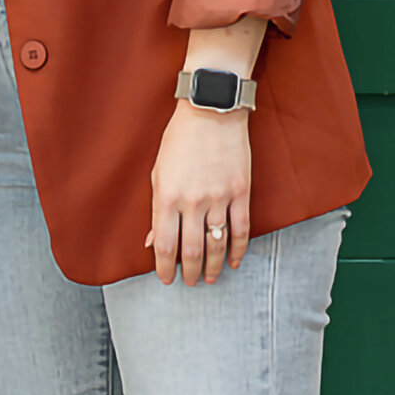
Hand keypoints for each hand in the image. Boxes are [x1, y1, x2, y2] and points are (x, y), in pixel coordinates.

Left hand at [148, 103, 251, 285]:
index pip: (164, 246)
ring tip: (211, 279)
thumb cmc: (179, 140)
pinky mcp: (241, 192)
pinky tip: (235, 262)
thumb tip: (153, 242)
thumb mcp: (158, 172)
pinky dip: (238, 250)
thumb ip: (157, 210)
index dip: (164, 268)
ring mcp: (219, 198)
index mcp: (167, 197)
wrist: (211, 111)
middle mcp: (192, 202)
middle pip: (191, 251)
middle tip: (190, 283)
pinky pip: (241, 230)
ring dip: (214, 267)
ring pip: (217, 245)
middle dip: (190, 273)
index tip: (166, 279)